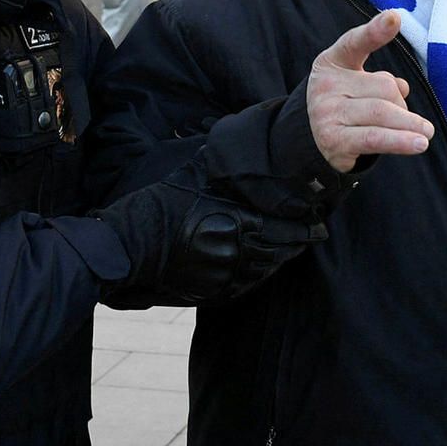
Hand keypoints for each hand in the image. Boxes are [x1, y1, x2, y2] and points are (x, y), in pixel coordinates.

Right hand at [94, 173, 327, 303]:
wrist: (127, 248)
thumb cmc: (157, 206)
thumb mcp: (191, 179)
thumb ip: (220, 169)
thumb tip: (240, 152)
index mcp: (234, 224)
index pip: (283, 230)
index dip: (305, 228)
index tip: (318, 224)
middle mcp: (235, 254)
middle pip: (280, 252)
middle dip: (297, 244)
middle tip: (312, 235)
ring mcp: (224, 276)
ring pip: (266, 270)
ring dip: (281, 259)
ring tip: (292, 248)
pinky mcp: (213, 293)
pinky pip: (248, 285)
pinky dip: (261, 275)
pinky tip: (265, 266)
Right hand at [307, 11, 434, 172]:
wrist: (315, 139)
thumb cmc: (347, 104)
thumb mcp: (359, 81)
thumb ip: (382, 78)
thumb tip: (403, 88)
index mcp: (333, 61)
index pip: (355, 42)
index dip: (375, 31)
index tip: (394, 18)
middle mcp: (326, 85)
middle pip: (384, 87)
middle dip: (404, 104)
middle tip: (416, 123)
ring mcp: (326, 114)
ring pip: (383, 112)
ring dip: (409, 124)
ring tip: (426, 134)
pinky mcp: (334, 142)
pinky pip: (375, 138)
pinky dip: (399, 141)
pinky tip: (417, 144)